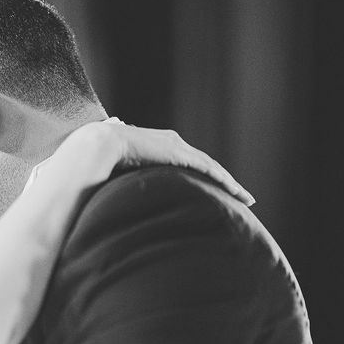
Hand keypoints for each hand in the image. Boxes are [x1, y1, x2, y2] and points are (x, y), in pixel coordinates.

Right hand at [72, 119, 254, 206]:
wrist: (97, 147)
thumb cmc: (98, 162)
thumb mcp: (116, 175)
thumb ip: (122, 183)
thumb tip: (110, 200)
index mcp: (157, 146)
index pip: (188, 162)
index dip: (203, 177)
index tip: (214, 191)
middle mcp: (171, 143)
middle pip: (205, 164)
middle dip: (223, 181)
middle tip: (241, 198)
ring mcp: (177, 147)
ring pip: (211, 167)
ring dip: (230, 184)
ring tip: (246, 199)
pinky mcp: (180, 153)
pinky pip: (208, 169)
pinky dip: (224, 181)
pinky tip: (236, 193)